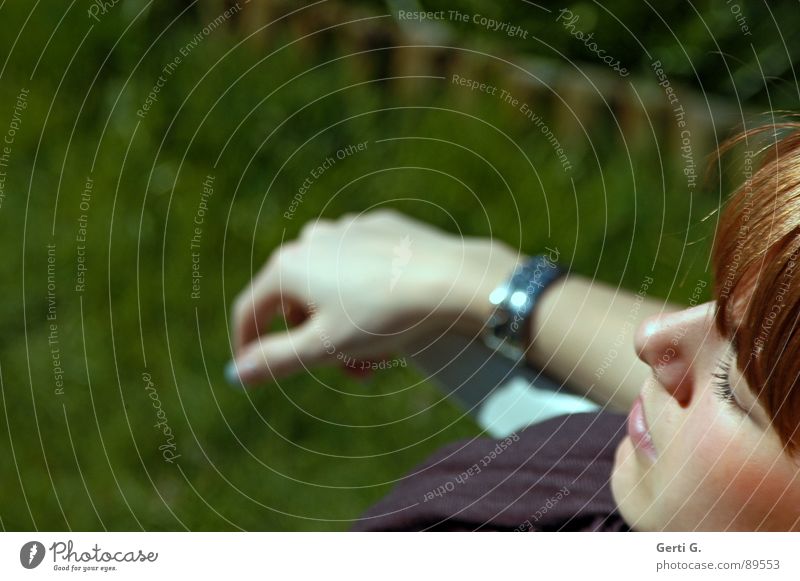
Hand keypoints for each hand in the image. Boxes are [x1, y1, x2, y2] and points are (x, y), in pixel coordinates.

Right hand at [226, 209, 522, 384]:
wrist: (453, 280)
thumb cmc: (386, 315)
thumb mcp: (326, 346)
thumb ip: (276, 360)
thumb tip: (236, 373)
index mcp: (289, 266)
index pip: (250, 311)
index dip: (248, 345)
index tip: (254, 370)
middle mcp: (311, 240)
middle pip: (296, 302)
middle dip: (316, 341)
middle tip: (350, 369)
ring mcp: (346, 229)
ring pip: (330, 286)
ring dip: (343, 323)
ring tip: (378, 349)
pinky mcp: (380, 228)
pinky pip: (359, 267)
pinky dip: (366, 294)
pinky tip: (394, 312)